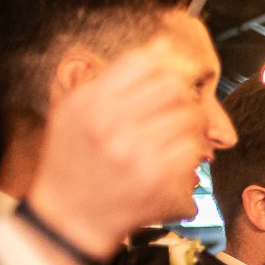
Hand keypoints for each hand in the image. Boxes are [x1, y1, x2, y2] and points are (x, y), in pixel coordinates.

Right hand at [27, 47, 218, 259]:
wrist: (70, 218)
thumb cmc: (73, 160)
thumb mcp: (72, 111)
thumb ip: (109, 79)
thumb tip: (160, 47)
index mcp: (89, 101)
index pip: (142, 61)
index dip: (169, 59)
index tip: (179, 68)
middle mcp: (110, 123)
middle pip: (172, 86)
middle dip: (184, 91)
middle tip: (180, 103)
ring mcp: (135, 152)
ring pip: (190, 116)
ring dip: (191, 121)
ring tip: (177, 131)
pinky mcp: (157, 178)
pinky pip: (194, 149)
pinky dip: (193, 148)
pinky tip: (178, 153)